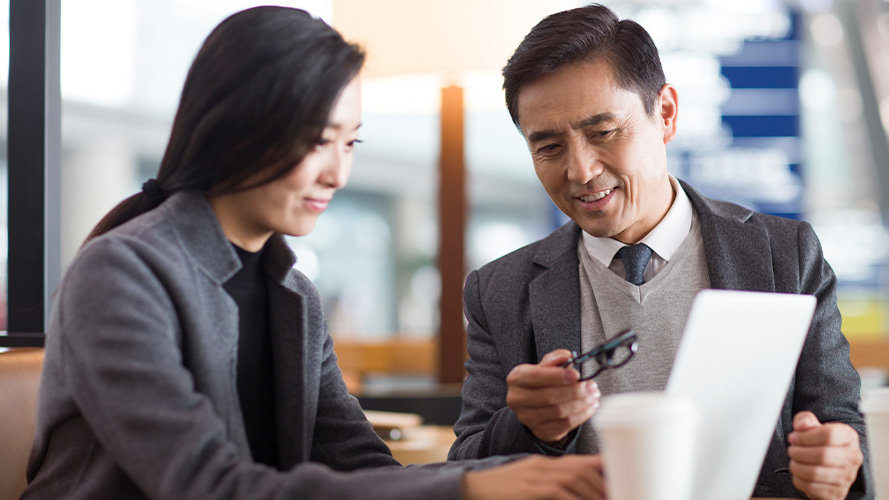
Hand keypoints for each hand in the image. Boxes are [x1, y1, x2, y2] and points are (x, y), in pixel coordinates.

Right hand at [462, 454, 605, 499]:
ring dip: (593, 493)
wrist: (471, 489)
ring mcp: (534, 477)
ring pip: (574, 480)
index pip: (579, 462)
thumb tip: (579, 493)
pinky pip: (557, 493)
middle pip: (581, 470)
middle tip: (619, 494)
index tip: (619, 478)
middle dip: (603, 485)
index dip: (603, 468)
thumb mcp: (529, 483)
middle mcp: (542, 467)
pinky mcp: (528, 490)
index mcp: (544, 465)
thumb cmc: (502, 492)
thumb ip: (552, 486)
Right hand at [506, 349, 599, 443]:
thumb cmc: (542, 382)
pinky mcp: (540, 431)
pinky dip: (581, 415)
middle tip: (591, 386)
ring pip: (558, 412)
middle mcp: (517, 399)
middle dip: (574, 391)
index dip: (557, 376)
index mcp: (516, 378)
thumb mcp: (545, 367)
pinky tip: (589, 407)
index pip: (535, 377)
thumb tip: (567, 356)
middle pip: (548, 396)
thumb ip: (555, 359)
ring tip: (593, 395)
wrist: (535, 406)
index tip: (576, 375)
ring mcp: (527, 418)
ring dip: (581, 403)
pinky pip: (565, 424)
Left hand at [787, 411, 862, 499]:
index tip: (794, 438)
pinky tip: (798, 473)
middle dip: (799, 452)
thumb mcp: (812, 426)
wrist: (828, 464)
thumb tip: (803, 424)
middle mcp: (852, 457)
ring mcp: (847, 477)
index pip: (829, 435)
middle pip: (822, 455)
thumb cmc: (818, 442)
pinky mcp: (837, 493)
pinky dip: (799, 480)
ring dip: (796, 466)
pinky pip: (812, 488)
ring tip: (793, 461)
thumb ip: (805, 420)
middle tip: (791, 450)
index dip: (805, 436)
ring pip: (815, 473)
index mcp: (848, 437)